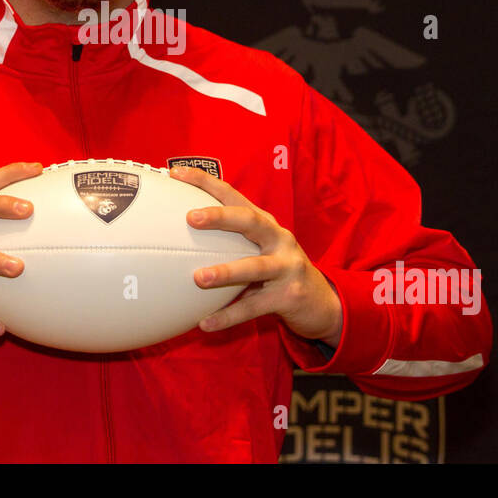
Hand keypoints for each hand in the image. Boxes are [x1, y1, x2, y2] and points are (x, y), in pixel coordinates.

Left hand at [171, 165, 342, 344]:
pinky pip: (254, 308)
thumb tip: (176, 238)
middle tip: (191, 218)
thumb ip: (229, 241)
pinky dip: (228, 316)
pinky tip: (204, 324)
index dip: (206, 182)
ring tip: (197, 278)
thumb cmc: (277, 270)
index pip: (234, 195)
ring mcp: (287, 267)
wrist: (321, 302)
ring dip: (226, 272)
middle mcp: (279, 239)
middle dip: (221, 217)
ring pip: (255, 267)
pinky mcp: (289, 297)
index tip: (176, 173)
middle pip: (250, 221)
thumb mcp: (258, 249)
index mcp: (266, 223)